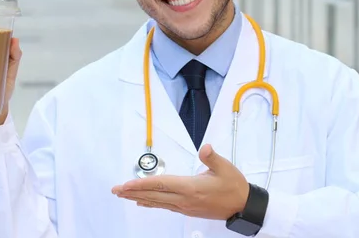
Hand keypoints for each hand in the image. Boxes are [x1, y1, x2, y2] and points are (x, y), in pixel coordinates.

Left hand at [112, 144, 249, 219]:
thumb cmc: (234, 187)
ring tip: (124, 195)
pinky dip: (151, 203)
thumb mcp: (225, 168)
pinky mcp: (187, 209)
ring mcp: (185, 206)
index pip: (161, 185)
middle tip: (116, 190)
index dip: (142, 184)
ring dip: (138, 198)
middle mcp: (184, 200)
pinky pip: (164, 206)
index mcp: (191, 188)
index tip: (126, 184)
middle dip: (133, 192)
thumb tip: (205, 148)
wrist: (243, 207)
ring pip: (157, 202)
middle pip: (154, 195)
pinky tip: (143, 203)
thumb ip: (212, 158)